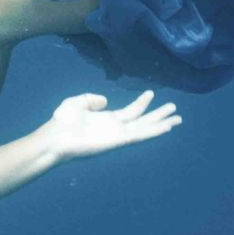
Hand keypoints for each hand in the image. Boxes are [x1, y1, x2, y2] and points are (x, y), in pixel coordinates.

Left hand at [39, 90, 180, 161]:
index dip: (141, 103)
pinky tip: (166, 127)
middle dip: (158, 115)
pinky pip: (140, 135)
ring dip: (161, 124)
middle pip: (143, 121)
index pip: (130, 112)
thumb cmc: (62, 122)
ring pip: (146, 129)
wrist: (56, 138)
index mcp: (107, 120)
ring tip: (178, 119)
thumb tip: (105, 101)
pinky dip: (154, 131)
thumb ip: (91, 100)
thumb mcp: (77, 103)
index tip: (151, 93)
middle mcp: (116, 129)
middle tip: (174, 109)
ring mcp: (118, 135)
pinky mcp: (118, 141)